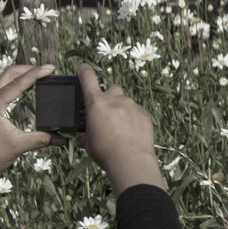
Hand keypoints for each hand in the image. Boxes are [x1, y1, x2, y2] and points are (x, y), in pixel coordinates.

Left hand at [0, 63, 63, 209]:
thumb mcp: (19, 146)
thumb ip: (42, 139)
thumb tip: (63, 138)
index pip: (19, 83)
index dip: (37, 74)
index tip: (51, 68)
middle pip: (8, 73)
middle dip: (28, 69)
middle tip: (46, 70)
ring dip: (16, 73)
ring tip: (33, 74)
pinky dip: (6, 81)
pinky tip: (14, 85)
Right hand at [73, 64, 164, 195]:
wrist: (131, 160)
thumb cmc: (105, 151)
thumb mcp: (88, 142)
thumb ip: (85, 134)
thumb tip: (83, 137)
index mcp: (96, 103)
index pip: (88, 77)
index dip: (84, 71)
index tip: (83, 68)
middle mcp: (115, 99)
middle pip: (112, 88)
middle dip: (109, 96)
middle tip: (107, 112)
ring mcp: (132, 106)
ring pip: (126, 102)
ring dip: (122, 110)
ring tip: (121, 128)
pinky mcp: (145, 114)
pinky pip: (137, 112)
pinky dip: (134, 119)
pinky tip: (132, 133)